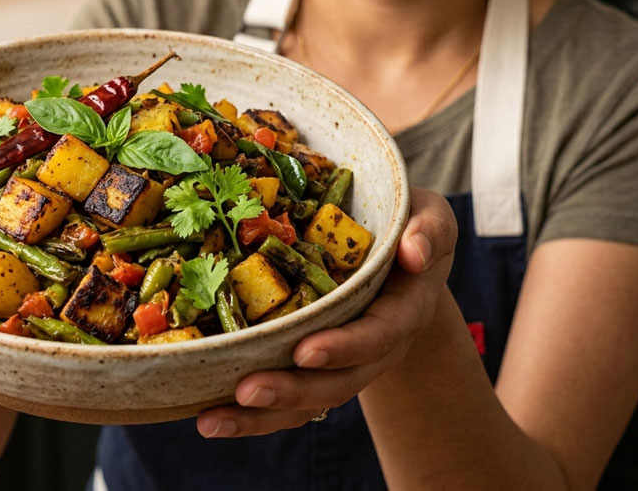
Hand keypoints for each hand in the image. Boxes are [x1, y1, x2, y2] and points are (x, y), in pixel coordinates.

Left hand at [197, 187, 457, 437]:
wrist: (403, 263)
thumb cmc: (408, 227)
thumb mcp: (430, 217)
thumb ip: (429, 229)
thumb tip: (415, 252)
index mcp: (401, 311)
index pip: (377, 335)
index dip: (344, 347)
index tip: (305, 351)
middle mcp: (372, 348)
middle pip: (336, 383)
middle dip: (292, 391)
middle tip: (247, 390)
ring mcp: (341, 364)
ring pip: (306, 403)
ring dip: (260, 417)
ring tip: (211, 420)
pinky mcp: (312, 369)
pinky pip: (285, 401)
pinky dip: (248, 415)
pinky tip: (207, 418)